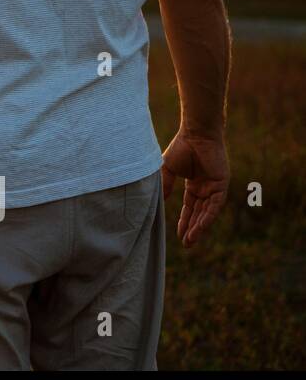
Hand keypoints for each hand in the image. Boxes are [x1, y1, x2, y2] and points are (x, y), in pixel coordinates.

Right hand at [160, 129, 228, 247]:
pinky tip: (199, 228)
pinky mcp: (222, 185)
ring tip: (190, 241)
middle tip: (186, 245)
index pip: (190, 207)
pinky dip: (207, 217)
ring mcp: (214, 187)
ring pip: (207, 212)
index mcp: (194, 184)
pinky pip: (215, 205)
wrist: (196, 134)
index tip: (179, 235)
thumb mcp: (167, 171)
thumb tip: (158, 204)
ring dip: (199, 227)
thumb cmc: (180, 147)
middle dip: (192, 229)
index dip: (184, 221)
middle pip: (199, 213)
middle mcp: (205, 188)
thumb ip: (164, 187)